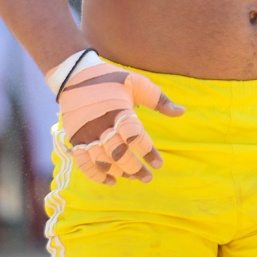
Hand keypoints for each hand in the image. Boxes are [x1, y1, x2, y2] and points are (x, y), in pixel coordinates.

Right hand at [56, 59, 184, 185]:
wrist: (75, 75)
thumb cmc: (111, 78)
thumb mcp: (137, 83)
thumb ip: (159, 100)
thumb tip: (181, 112)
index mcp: (118, 110)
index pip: (134, 136)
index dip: (147, 152)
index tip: (159, 164)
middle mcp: (101, 125)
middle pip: (118, 154)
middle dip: (135, 168)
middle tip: (148, 177)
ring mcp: (86, 134)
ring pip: (102, 161)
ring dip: (119, 173)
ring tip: (134, 177)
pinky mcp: (76, 139)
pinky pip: (83, 164)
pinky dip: (96, 176)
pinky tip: (112, 181)